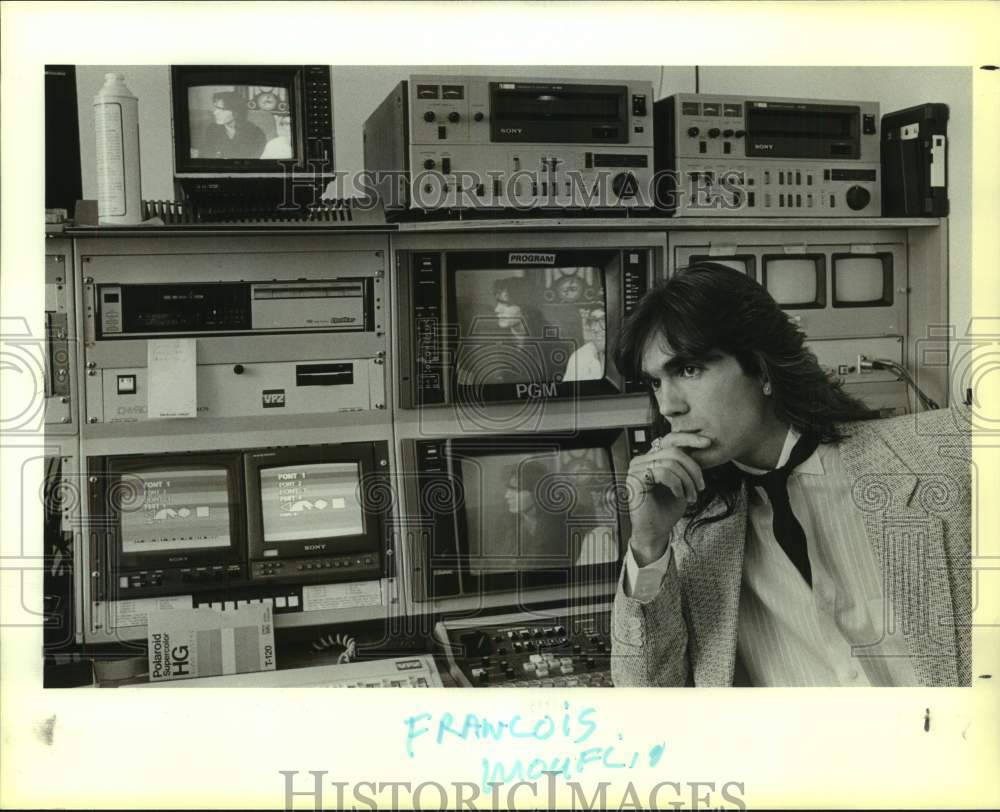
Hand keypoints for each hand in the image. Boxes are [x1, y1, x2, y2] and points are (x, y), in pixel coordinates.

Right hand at [626, 432, 708, 564]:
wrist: (655, 532)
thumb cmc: (666, 510)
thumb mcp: (681, 484)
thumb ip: (684, 466)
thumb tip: (700, 447)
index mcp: (651, 458)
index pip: (670, 439)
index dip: (689, 438)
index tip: (707, 442)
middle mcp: (641, 460)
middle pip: (673, 451)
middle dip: (693, 469)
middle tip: (701, 487)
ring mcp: (636, 469)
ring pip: (670, 462)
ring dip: (687, 481)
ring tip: (691, 496)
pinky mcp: (635, 479)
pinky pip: (663, 472)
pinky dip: (677, 484)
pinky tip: (680, 495)